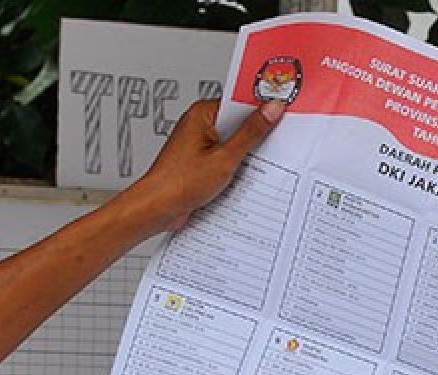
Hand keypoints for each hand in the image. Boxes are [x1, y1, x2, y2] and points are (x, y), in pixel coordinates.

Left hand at [131, 98, 285, 230]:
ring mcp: (198, 144)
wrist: (156, 208)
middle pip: (237, 123)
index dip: (262, 109)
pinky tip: (236, 177)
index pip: (240, 102)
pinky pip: (223, 158)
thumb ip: (251, 133)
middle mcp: (198, 125)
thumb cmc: (177, 182)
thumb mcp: (225, 157)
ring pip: (232, 143)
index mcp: (202, 113)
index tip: (281, 113)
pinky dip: (232, 167)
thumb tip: (270, 110)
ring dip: (243, 155)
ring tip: (245, 166)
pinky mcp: (199, 161)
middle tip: (268, 145)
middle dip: (253, 136)